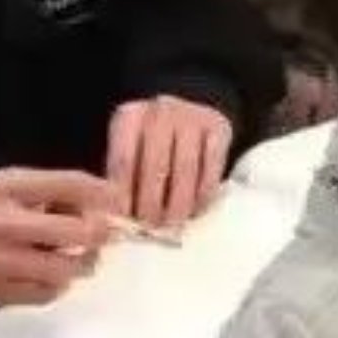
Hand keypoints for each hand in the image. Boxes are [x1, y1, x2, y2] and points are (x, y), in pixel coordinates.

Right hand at [0, 166, 119, 308]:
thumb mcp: (20, 186)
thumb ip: (64, 189)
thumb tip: (117, 201)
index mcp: (4, 187)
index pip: (72, 184)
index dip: (104, 194)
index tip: (116, 202)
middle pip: (76, 231)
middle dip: (98, 233)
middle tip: (101, 235)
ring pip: (65, 269)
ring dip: (81, 263)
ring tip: (77, 256)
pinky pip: (47, 294)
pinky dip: (57, 285)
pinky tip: (47, 273)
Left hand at [106, 95, 234, 229]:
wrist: (186, 115)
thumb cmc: (148, 143)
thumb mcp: (128, 150)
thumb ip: (121, 179)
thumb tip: (118, 218)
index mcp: (130, 116)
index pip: (123, 158)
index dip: (123, 193)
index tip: (124, 219)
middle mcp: (161, 110)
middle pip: (155, 164)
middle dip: (151, 202)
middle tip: (150, 226)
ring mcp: (192, 116)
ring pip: (185, 167)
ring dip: (178, 202)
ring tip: (172, 223)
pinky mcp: (219, 127)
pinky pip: (212, 166)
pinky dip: (204, 193)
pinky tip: (195, 209)